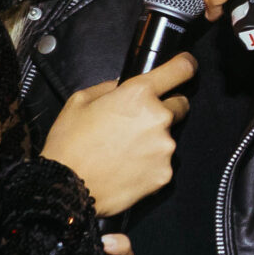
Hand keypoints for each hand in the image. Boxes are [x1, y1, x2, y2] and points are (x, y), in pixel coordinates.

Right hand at [43, 51, 194, 217]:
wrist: (67, 188)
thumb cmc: (70, 144)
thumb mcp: (80, 100)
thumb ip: (109, 87)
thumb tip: (123, 86)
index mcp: (138, 94)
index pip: (180, 70)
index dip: (185, 65)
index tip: (186, 67)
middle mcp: (158, 118)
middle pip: (180, 106)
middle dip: (164, 109)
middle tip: (137, 123)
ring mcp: (164, 148)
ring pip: (168, 137)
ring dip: (154, 141)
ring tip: (125, 151)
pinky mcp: (164, 174)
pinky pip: (162, 163)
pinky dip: (150, 164)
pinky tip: (128, 168)